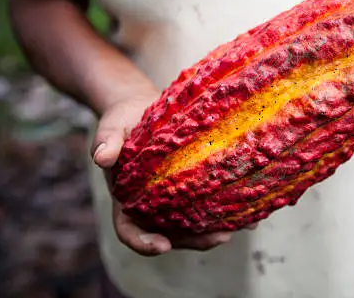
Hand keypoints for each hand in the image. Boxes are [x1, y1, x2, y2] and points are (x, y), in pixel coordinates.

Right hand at [90, 90, 236, 255]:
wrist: (141, 108)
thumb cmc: (122, 121)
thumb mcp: (111, 127)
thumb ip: (106, 142)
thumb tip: (102, 157)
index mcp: (126, 201)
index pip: (130, 231)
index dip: (144, 243)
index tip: (161, 245)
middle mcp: (150, 208)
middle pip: (171, 235)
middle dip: (195, 241)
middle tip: (218, 237)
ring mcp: (172, 201)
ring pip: (193, 224)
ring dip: (217, 228)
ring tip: (243, 225)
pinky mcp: (192, 187)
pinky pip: (208, 203)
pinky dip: (229, 209)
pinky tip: (252, 208)